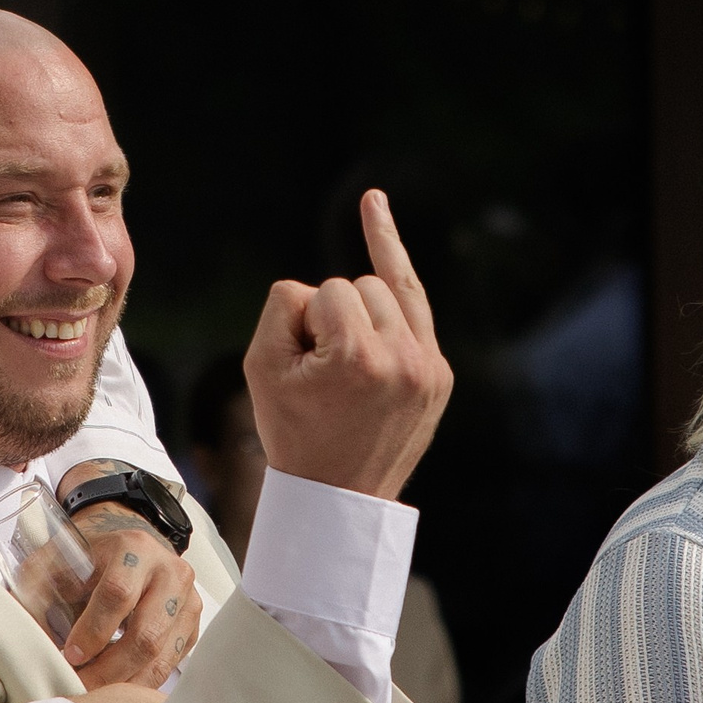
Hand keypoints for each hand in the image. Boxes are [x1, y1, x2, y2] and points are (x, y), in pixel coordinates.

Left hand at [56, 476, 199, 687]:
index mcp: (135, 548)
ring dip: (126, 683)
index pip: (117, 594)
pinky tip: (116, 688)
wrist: (127, 550)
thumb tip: (28, 640)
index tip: (70, 655)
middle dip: (109, 669)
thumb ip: (37, 592)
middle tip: (81, 687)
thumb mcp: (56, 561)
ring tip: (96, 695)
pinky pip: (171, 664)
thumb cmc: (86, 559)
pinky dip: (142, 682)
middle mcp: (171, 572)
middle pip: (147, 634)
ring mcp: (188, 600)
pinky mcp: (193, 625)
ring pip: (162, 656)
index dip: (92, 630)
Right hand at [242, 189, 451, 501]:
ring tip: (345, 359)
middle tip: (323, 373)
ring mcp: (430, 367)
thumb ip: (283, 304)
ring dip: (360, 313)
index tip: (304, 371)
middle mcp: (403, 358)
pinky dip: (395, 266)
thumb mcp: (262, 366)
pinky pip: (416, 303)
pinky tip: (372, 205)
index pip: (324, 290)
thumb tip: (321, 285)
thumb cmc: (293, 429)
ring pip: (387, 291)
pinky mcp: (440, 374)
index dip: (303, 323)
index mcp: (358, 357)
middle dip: (333, 316)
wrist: (337, 496)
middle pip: (359, 285)